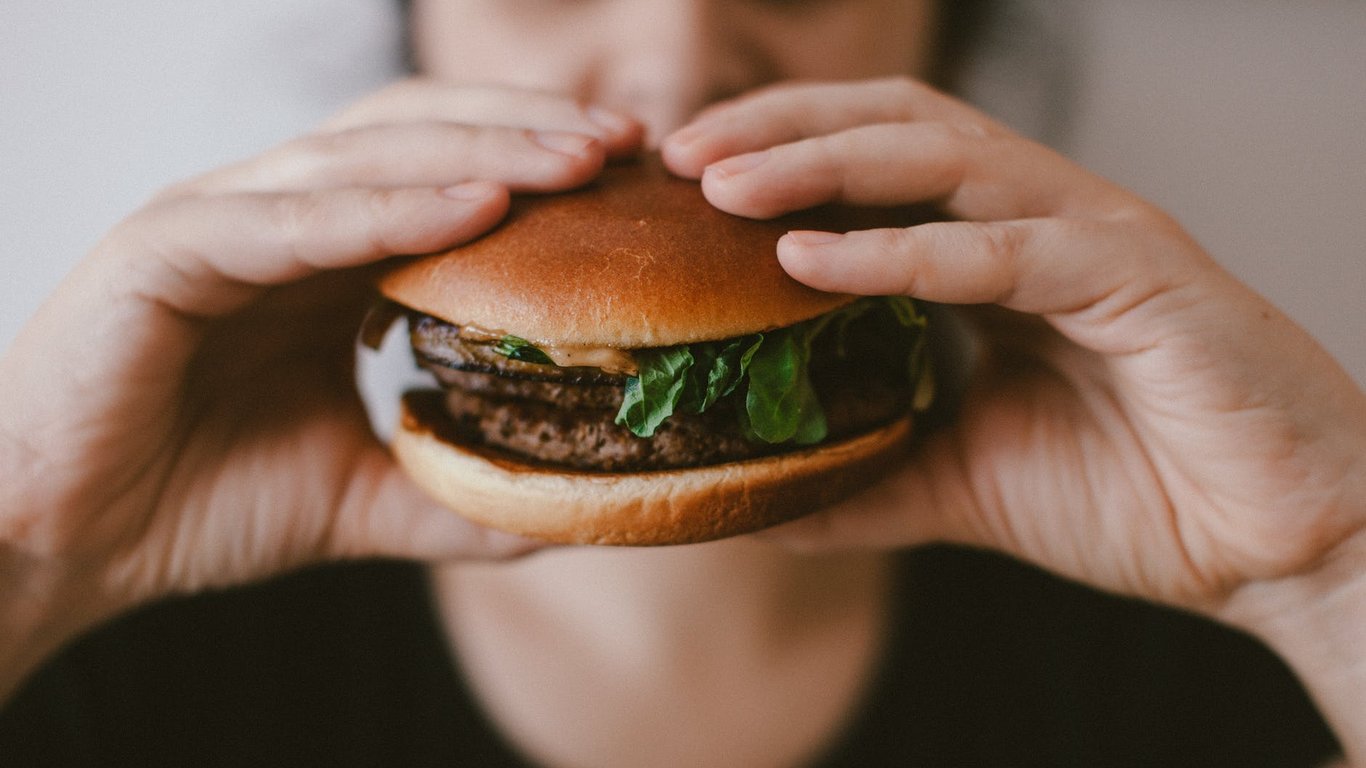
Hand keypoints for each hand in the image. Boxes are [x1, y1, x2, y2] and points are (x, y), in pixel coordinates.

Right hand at [0, 80, 642, 691]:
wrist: (61, 542)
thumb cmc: (195, 502)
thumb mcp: (359, 496)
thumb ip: (453, 492)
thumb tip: (564, 509)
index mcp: (320, 255)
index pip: (444, 174)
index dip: (538, 167)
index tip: (633, 181)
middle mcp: (276, 216)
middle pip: (420, 138)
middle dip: (529, 133)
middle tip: (629, 146)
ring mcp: (219, 220)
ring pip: (367, 157)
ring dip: (482, 150)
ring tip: (580, 159)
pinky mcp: (165, 251)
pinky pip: (294, 219)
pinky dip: (388, 208)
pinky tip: (477, 208)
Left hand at [662, 76, 1365, 615]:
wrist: (1278, 547)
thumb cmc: (1139, 496)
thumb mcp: (965, 481)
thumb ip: (869, 475)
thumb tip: (763, 502)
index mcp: (1001, 251)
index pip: (874, 166)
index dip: (776, 158)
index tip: (680, 186)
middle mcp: (1041, 220)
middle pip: (893, 126)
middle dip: (779, 128)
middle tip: (679, 155)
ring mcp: (1092, 236)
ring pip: (942, 158)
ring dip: (822, 162)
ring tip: (723, 185)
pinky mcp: (1140, 278)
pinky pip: (1004, 248)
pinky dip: (903, 251)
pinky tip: (812, 258)